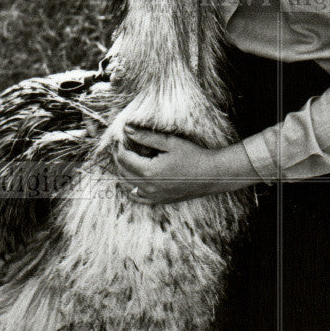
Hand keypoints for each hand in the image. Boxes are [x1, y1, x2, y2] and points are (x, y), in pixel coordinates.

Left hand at [111, 124, 259, 205]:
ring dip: (122, 172)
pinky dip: (130, 187)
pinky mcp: (159, 200)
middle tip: (121, 146)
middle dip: (118, 158)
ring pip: (127, 185)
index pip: (123, 158)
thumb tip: (127, 129)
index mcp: (149, 171)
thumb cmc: (193, 156)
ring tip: (125, 159)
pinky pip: (137, 197)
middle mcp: (148, 186)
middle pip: (122, 172)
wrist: (211, 175)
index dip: (119, 147)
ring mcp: (153, 196)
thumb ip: (146, 137)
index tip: (120, 139)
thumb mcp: (170, 142)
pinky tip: (132, 179)